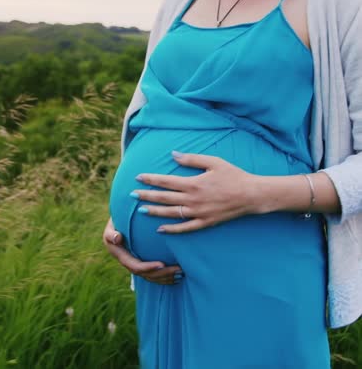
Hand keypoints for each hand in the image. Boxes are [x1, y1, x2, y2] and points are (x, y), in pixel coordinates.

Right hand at [102, 217, 183, 284]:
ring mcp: (135, 262)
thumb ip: (112, 232)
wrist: (120, 219)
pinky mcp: (143, 261)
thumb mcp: (111, 225)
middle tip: (178, 270)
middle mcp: (128, 262)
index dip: (148, 267)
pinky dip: (165, 276)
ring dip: (166, 277)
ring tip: (181, 274)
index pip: (135, 266)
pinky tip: (178, 275)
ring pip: (151, 276)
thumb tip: (117, 238)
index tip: (162, 264)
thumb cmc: (116, 219)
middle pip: (146, 275)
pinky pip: (154, 273)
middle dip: (162, 274)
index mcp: (120, 255)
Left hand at [132, 151, 261, 232]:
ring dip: (154, 211)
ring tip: (141, 210)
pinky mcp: (205, 223)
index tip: (138, 178)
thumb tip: (173, 154)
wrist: (251, 195)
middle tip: (131, 195)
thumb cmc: (233, 175)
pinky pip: (185, 228)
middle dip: (146, 195)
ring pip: (171, 213)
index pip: (166, 181)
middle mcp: (193, 199)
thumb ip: (191, 159)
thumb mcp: (213, 162)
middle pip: (164, 198)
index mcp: (193, 183)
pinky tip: (160, 228)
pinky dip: (171, 229)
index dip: (150, 179)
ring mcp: (198, 213)